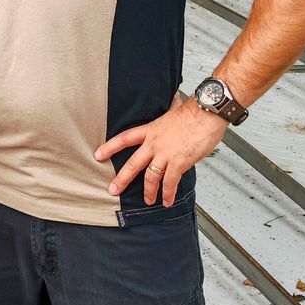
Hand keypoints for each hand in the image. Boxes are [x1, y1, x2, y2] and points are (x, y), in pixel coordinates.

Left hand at [94, 98, 228, 206]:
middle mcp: (154, 143)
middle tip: (112, 190)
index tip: (98, 155)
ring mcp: (166, 154)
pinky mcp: (179, 162)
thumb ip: (167, 114)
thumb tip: (171, 103)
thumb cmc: (193, 112)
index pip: (124, 138)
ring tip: (148, 200)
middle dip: (121, 179)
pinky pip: (170, 182)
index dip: (109, 147)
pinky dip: (168, 193)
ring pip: (150, 177)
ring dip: (148, 192)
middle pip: (132, 163)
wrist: (206, 114)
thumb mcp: (172, 112)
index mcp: (150, 130)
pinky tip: (166, 201)